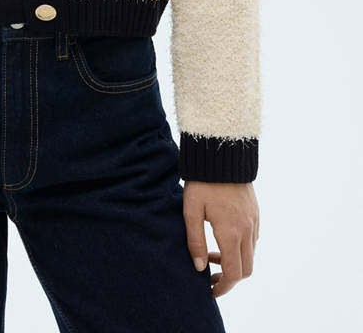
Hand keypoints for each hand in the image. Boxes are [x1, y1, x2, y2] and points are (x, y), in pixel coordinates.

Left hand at [182, 181, 258, 297]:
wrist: (221, 154)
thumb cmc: (202, 182)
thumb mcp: (191, 210)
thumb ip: (195, 241)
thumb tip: (199, 267)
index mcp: (231, 232)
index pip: (233, 273)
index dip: (223, 287)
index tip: (210, 290)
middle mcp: (247, 230)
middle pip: (246, 269)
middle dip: (229, 279)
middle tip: (210, 277)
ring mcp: (253, 221)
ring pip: (251, 255)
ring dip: (235, 262)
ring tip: (212, 255)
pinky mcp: (255, 212)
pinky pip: (253, 240)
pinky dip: (241, 249)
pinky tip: (224, 239)